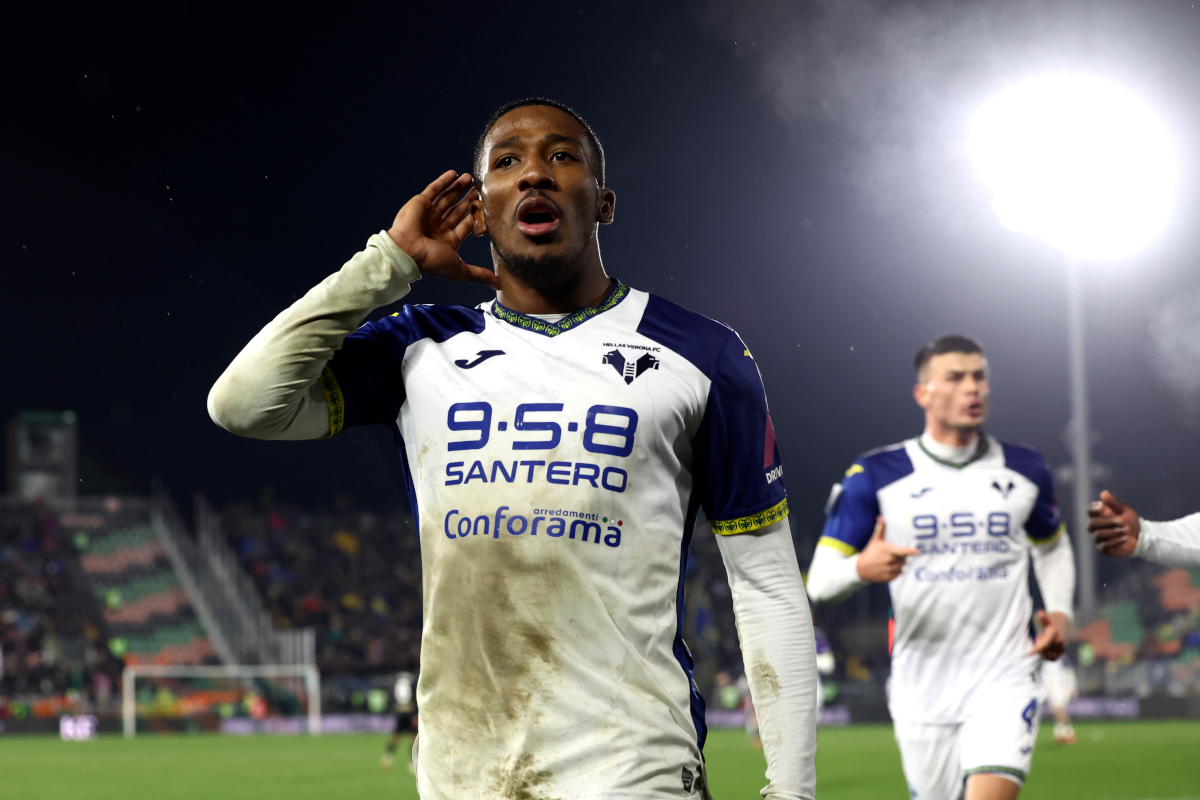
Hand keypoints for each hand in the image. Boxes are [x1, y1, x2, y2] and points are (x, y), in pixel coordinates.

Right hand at [387, 170, 498, 287]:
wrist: (406, 250)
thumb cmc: (431, 261)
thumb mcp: (460, 269)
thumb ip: (479, 275)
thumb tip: (499, 285)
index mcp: (447, 242)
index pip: (464, 226)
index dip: (474, 217)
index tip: (486, 207)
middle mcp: (438, 228)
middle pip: (457, 211)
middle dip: (468, 201)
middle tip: (480, 189)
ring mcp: (429, 215)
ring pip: (447, 199)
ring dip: (458, 188)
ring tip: (470, 178)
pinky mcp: (420, 203)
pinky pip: (433, 190)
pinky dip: (443, 182)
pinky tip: (454, 173)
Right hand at [856, 517, 920, 582]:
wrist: (861, 568)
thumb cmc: (870, 552)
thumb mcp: (875, 540)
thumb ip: (880, 529)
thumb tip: (881, 517)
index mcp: (888, 551)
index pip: (903, 551)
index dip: (911, 551)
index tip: (919, 552)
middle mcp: (890, 561)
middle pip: (904, 560)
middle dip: (901, 557)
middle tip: (892, 555)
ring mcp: (889, 570)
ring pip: (902, 567)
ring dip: (899, 564)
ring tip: (889, 562)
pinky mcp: (889, 577)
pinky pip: (899, 574)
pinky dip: (896, 571)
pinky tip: (888, 568)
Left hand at [1029, 610, 1068, 659]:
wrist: (1065, 621)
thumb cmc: (1053, 619)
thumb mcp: (1048, 616)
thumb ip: (1043, 616)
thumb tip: (1040, 614)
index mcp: (1054, 634)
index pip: (1044, 645)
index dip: (1036, 650)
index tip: (1028, 654)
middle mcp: (1058, 642)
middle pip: (1044, 650)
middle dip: (1038, 647)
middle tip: (1038, 636)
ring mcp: (1061, 647)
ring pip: (1048, 655)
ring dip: (1042, 652)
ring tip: (1043, 642)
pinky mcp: (1063, 650)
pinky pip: (1054, 658)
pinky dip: (1048, 656)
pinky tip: (1045, 649)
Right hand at [1088, 490, 1139, 558]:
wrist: (1139, 537)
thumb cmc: (1129, 521)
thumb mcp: (1125, 510)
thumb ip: (1114, 503)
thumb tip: (1104, 493)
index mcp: (1098, 515)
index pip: (1089, 511)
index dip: (1093, 509)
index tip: (1101, 507)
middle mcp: (1094, 527)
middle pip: (1093, 523)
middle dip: (1108, 522)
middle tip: (1122, 522)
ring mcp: (1097, 538)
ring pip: (1098, 534)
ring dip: (1113, 532)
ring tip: (1126, 530)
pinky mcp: (1102, 548)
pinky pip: (1104, 545)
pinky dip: (1115, 541)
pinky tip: (1125, 538)